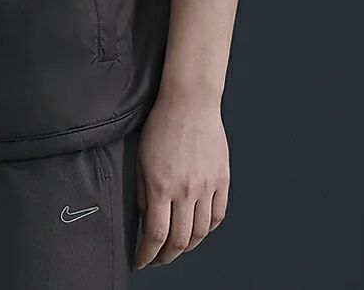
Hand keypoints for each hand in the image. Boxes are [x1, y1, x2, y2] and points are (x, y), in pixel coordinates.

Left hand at [132, 94, 229, 267]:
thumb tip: (145, 223)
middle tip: (157, 260)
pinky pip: (218, 215)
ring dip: (188, 246)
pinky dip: (208, 229)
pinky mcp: (222, 180)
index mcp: (162, 186)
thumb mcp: (141, 161)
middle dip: (166, 257)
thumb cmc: (161, 126)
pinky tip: (199, 229)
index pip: (156, 235)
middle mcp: (186, 190)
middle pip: (180, 240)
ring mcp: (207, 186)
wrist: (190, 103)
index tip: (141, 261)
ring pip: (201, 232)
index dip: (147, 255)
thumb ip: (143, 195)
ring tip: (177, 247)